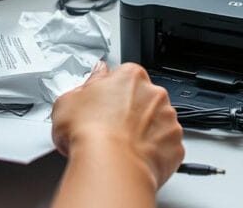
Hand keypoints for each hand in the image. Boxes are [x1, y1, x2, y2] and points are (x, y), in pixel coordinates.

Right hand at [51, 62, 184, 188]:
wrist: (111, 166)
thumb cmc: (90, 133)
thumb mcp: (68, 100)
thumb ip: (86, 83)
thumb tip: (94, 76)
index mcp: (131, 76)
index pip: (124, 77)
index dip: (110, 92)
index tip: (102, 104)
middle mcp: (155, 94)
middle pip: (143, 98)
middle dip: (129, 112)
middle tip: (108, 129)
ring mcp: (168, 120)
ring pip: (156, 123)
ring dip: (143, 132)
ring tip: (120, 147)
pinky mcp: (174, 146)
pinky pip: (164, 147)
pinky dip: (153, 153)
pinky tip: (133, 159)